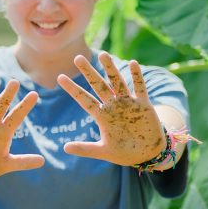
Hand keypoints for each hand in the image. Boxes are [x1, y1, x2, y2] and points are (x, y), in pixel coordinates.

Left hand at [57, 51, 165, 166]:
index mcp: (102, 116)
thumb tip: (64, 148)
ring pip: (117, 82)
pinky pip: (140, 87)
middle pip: (98, 85)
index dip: (73, 89)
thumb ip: (85, 149)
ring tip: (103, 54)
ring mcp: (128, 103)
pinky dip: (137, 76)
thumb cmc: (124, 153)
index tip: (60, 77)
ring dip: (110, 69)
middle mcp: (113, 106)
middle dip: (89, 72)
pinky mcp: (144, 105)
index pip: (84, 99)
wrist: (147, 154)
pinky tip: (133, 63)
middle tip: (78, 57)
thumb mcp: (103, 151)